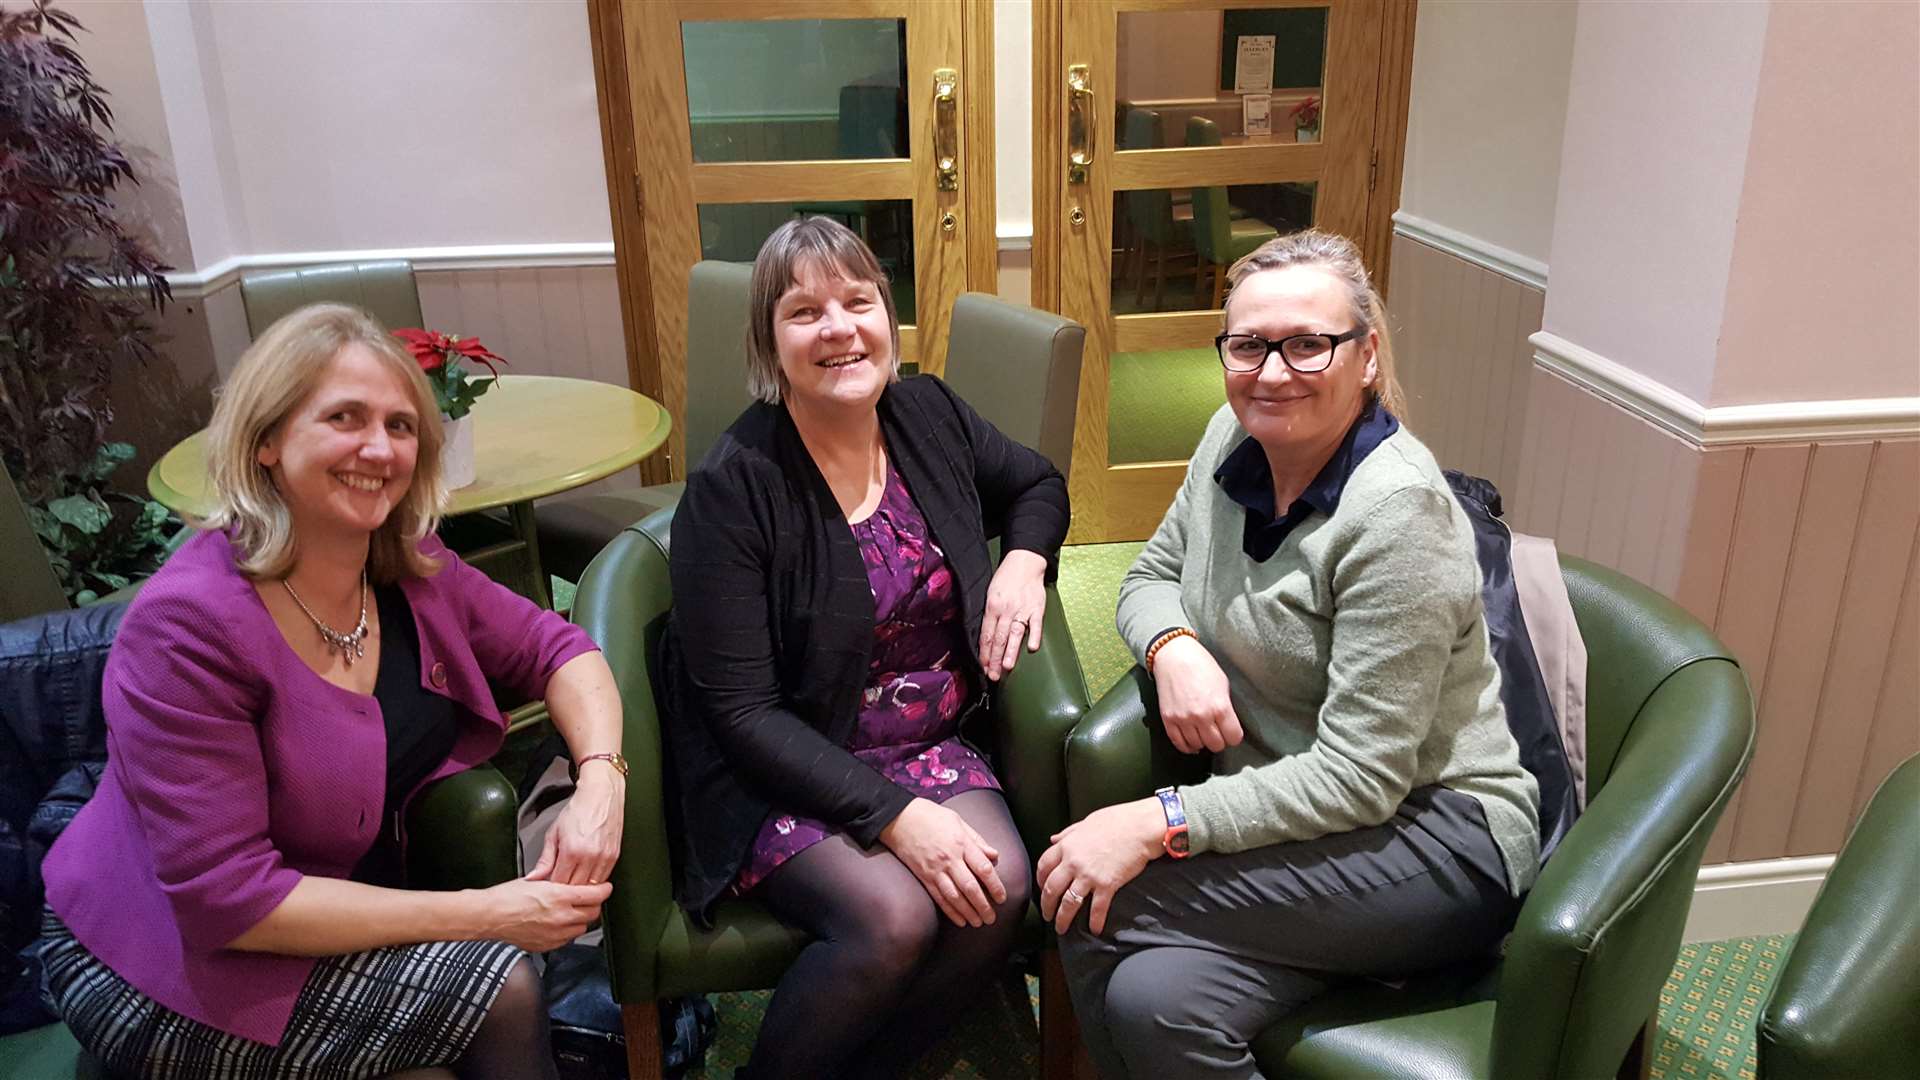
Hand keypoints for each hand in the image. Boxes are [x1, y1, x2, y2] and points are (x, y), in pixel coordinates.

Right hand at [473, 878, 611, 952]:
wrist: (488, 917)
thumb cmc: (505, 897)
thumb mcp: (535, 880)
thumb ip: (556, 882)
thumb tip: (569, 880)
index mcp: (559, 896)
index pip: (595, 894)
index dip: (604, 890)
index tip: (605, 887)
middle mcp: (561, 917)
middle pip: (593, 913)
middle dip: (594, 904)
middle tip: (590, 898)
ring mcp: (555, 933)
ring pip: (582, 927)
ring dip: (582, 919)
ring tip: (573, 911)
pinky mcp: (548, 945)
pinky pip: (568, 939)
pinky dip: (568, 931)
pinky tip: (559, 923)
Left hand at [526, 767, 624, 885]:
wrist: (600, 795)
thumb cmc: (578, 810)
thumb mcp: (554, 833)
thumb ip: (545, 859)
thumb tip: (534, 877)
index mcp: (572, 851)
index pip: (559, 883)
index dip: (552, 887)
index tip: (548, 884)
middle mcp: (590, 856)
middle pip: (575, 888)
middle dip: (565, 889)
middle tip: (560, 883)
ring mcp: (604, 857)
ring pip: (591, 886)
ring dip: (581, 887)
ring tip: (572, 879)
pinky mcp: (614, 856)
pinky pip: (603, 878)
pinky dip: (593, 880)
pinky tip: (586, 874)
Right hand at [879, 798, 1007, 927]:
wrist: (900, 818)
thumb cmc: (931, 817)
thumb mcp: (959, 821)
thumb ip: (977, 840)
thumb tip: (994, 856)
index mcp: (961, 843)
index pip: (983, 868)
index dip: (995, 886)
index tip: (1002, 898)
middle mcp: (949, 859)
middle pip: (970, 887)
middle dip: (983, 905)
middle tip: (992, 918)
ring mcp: (935, 869)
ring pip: (955, 896)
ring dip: (968, 912)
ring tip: (978, 922)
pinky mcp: (923, 876)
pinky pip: (939, 897)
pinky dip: (950, 911)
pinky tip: (960, 920)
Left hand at [980, 549, 1047, 681]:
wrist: (1025, 561)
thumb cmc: (1005, 578)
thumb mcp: (990, 593)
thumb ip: (989, 615)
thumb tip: (985, 637)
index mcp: (992, 606)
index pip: (986, 635)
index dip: (984, 653)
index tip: (983, 667)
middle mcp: (1006, 610)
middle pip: (999, 638)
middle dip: (995, 659)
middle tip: (993, 675)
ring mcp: (1023, 609)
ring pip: (1015, 634)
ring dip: (1011, 652)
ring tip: (1007, 668)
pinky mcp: (1037, 608)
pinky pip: (1036, 625)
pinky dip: (1034, 636)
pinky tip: (1032, 649)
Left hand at [1036, 797, 1164, 934]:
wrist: (1141, 827)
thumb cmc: (1117, 820)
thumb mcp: (1086, 822)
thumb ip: (1068, 833)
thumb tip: (1053, 839)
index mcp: (1067, 845)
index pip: (1043, 866)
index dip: (1040, 880)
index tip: (1042, 888)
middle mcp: (1073, 862)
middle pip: (1051, 889)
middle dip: (1047, 906)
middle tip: (1048, 915)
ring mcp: (1089, 875)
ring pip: (1069, 903)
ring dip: (1063, 919)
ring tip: (1061, 928)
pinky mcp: (1107, 885)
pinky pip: (1097, 908)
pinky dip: (1094, 922)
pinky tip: (1094, 930)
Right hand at [1152, 636, 1243, 753]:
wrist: (1174, 656)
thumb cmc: (1200, 665)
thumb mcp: (1222, 684)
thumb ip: (1226, 707)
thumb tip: (1227, 725)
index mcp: (1220, 707)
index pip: (1234, 738)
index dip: (1234, 735)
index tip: (1231, 732)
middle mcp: (1202, 716)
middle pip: (1216, 745)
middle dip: (1219, 740)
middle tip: (1217, 732)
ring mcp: (1183, 719)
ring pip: (1198, 746)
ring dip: (1203, 742)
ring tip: (1203, 732)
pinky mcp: (1168, 720)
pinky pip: (1179, 743)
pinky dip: (1187, 746)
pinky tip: (1192, 741)